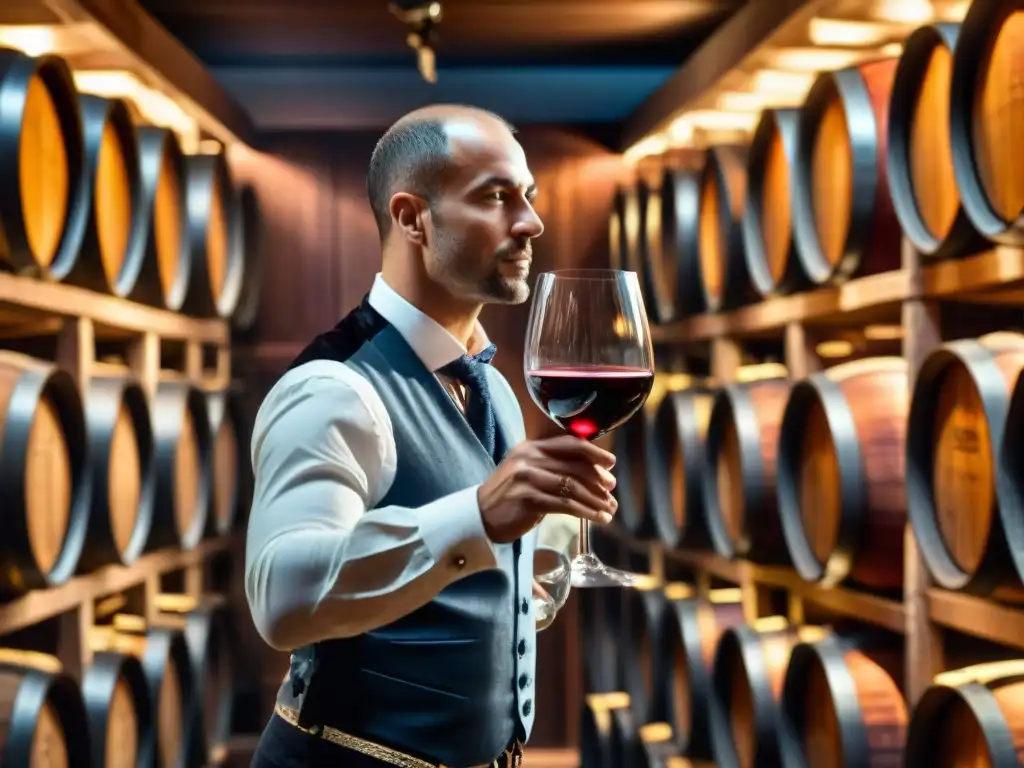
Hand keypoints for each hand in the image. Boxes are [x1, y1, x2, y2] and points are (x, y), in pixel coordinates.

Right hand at [477, 434, 617, 543]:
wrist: (480, 515)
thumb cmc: (510, 495)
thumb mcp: (529, 471)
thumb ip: (553, 465)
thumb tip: (593, 471)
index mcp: (531, 446)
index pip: (570, 443)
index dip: (594, 452)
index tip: (610, 463)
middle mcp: (529, 458)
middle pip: (575, 465)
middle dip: (598, 480)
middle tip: (612, 491)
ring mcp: (528, 477)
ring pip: (573, 486)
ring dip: (596, 499)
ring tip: (609, 509)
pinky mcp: (529, 499)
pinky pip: (566, 504)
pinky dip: (586, 511)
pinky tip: (598, 518)